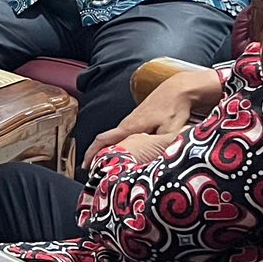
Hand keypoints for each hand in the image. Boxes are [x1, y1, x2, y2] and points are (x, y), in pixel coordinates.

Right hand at [85, 67, 218, 163]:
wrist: (178, 89)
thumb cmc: (174, 109)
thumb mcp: (171, 131)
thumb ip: (163, 146)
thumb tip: (160, 162)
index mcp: (130, 127)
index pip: (104, 139)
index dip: (91, 153)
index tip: (84, 165)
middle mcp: (127, 123)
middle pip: (106, 140)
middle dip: (97, 155)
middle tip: (96, 172)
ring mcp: (132, 120)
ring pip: (115, 137)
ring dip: (108, 149)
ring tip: (107, 166)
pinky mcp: (139, 119)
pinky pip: (124, 134)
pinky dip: (119, 144)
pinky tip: (126, 153)